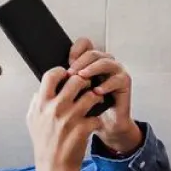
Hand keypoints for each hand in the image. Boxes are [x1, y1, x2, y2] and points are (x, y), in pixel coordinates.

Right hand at [27, 67, 103, 170]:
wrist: (54, 167)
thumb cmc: (44, 144)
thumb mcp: (32, 121)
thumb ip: (36, 103)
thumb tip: (40, 90)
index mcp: (41, 104)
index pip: (51, 75)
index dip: (62, 72)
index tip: (67, 76)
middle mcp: (55, 109)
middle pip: (76, 80)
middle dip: (84, 81)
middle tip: (86, 87)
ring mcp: (70, 119)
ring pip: (91, 95)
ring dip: (95, 97)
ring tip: (94, 102)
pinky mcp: (83, 129)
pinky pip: (96, 115)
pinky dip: (97, 118)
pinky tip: (94, 122)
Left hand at [68, 38, 142, 153]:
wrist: (103, 125)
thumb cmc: (87, 110)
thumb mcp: (71, 95)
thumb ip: (63, 83)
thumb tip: (46, 77)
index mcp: (90, 62)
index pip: (84, 44)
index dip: (75, 50)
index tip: (66, 63)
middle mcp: (103, 63)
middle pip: (92, 52)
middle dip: (80, 62)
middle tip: (71, 73)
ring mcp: (115, 71)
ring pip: (105, 62)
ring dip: (92, 68)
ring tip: (82, 77)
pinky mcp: (124, 82)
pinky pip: (118, 78)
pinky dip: (106, 84)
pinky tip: (97, 92)